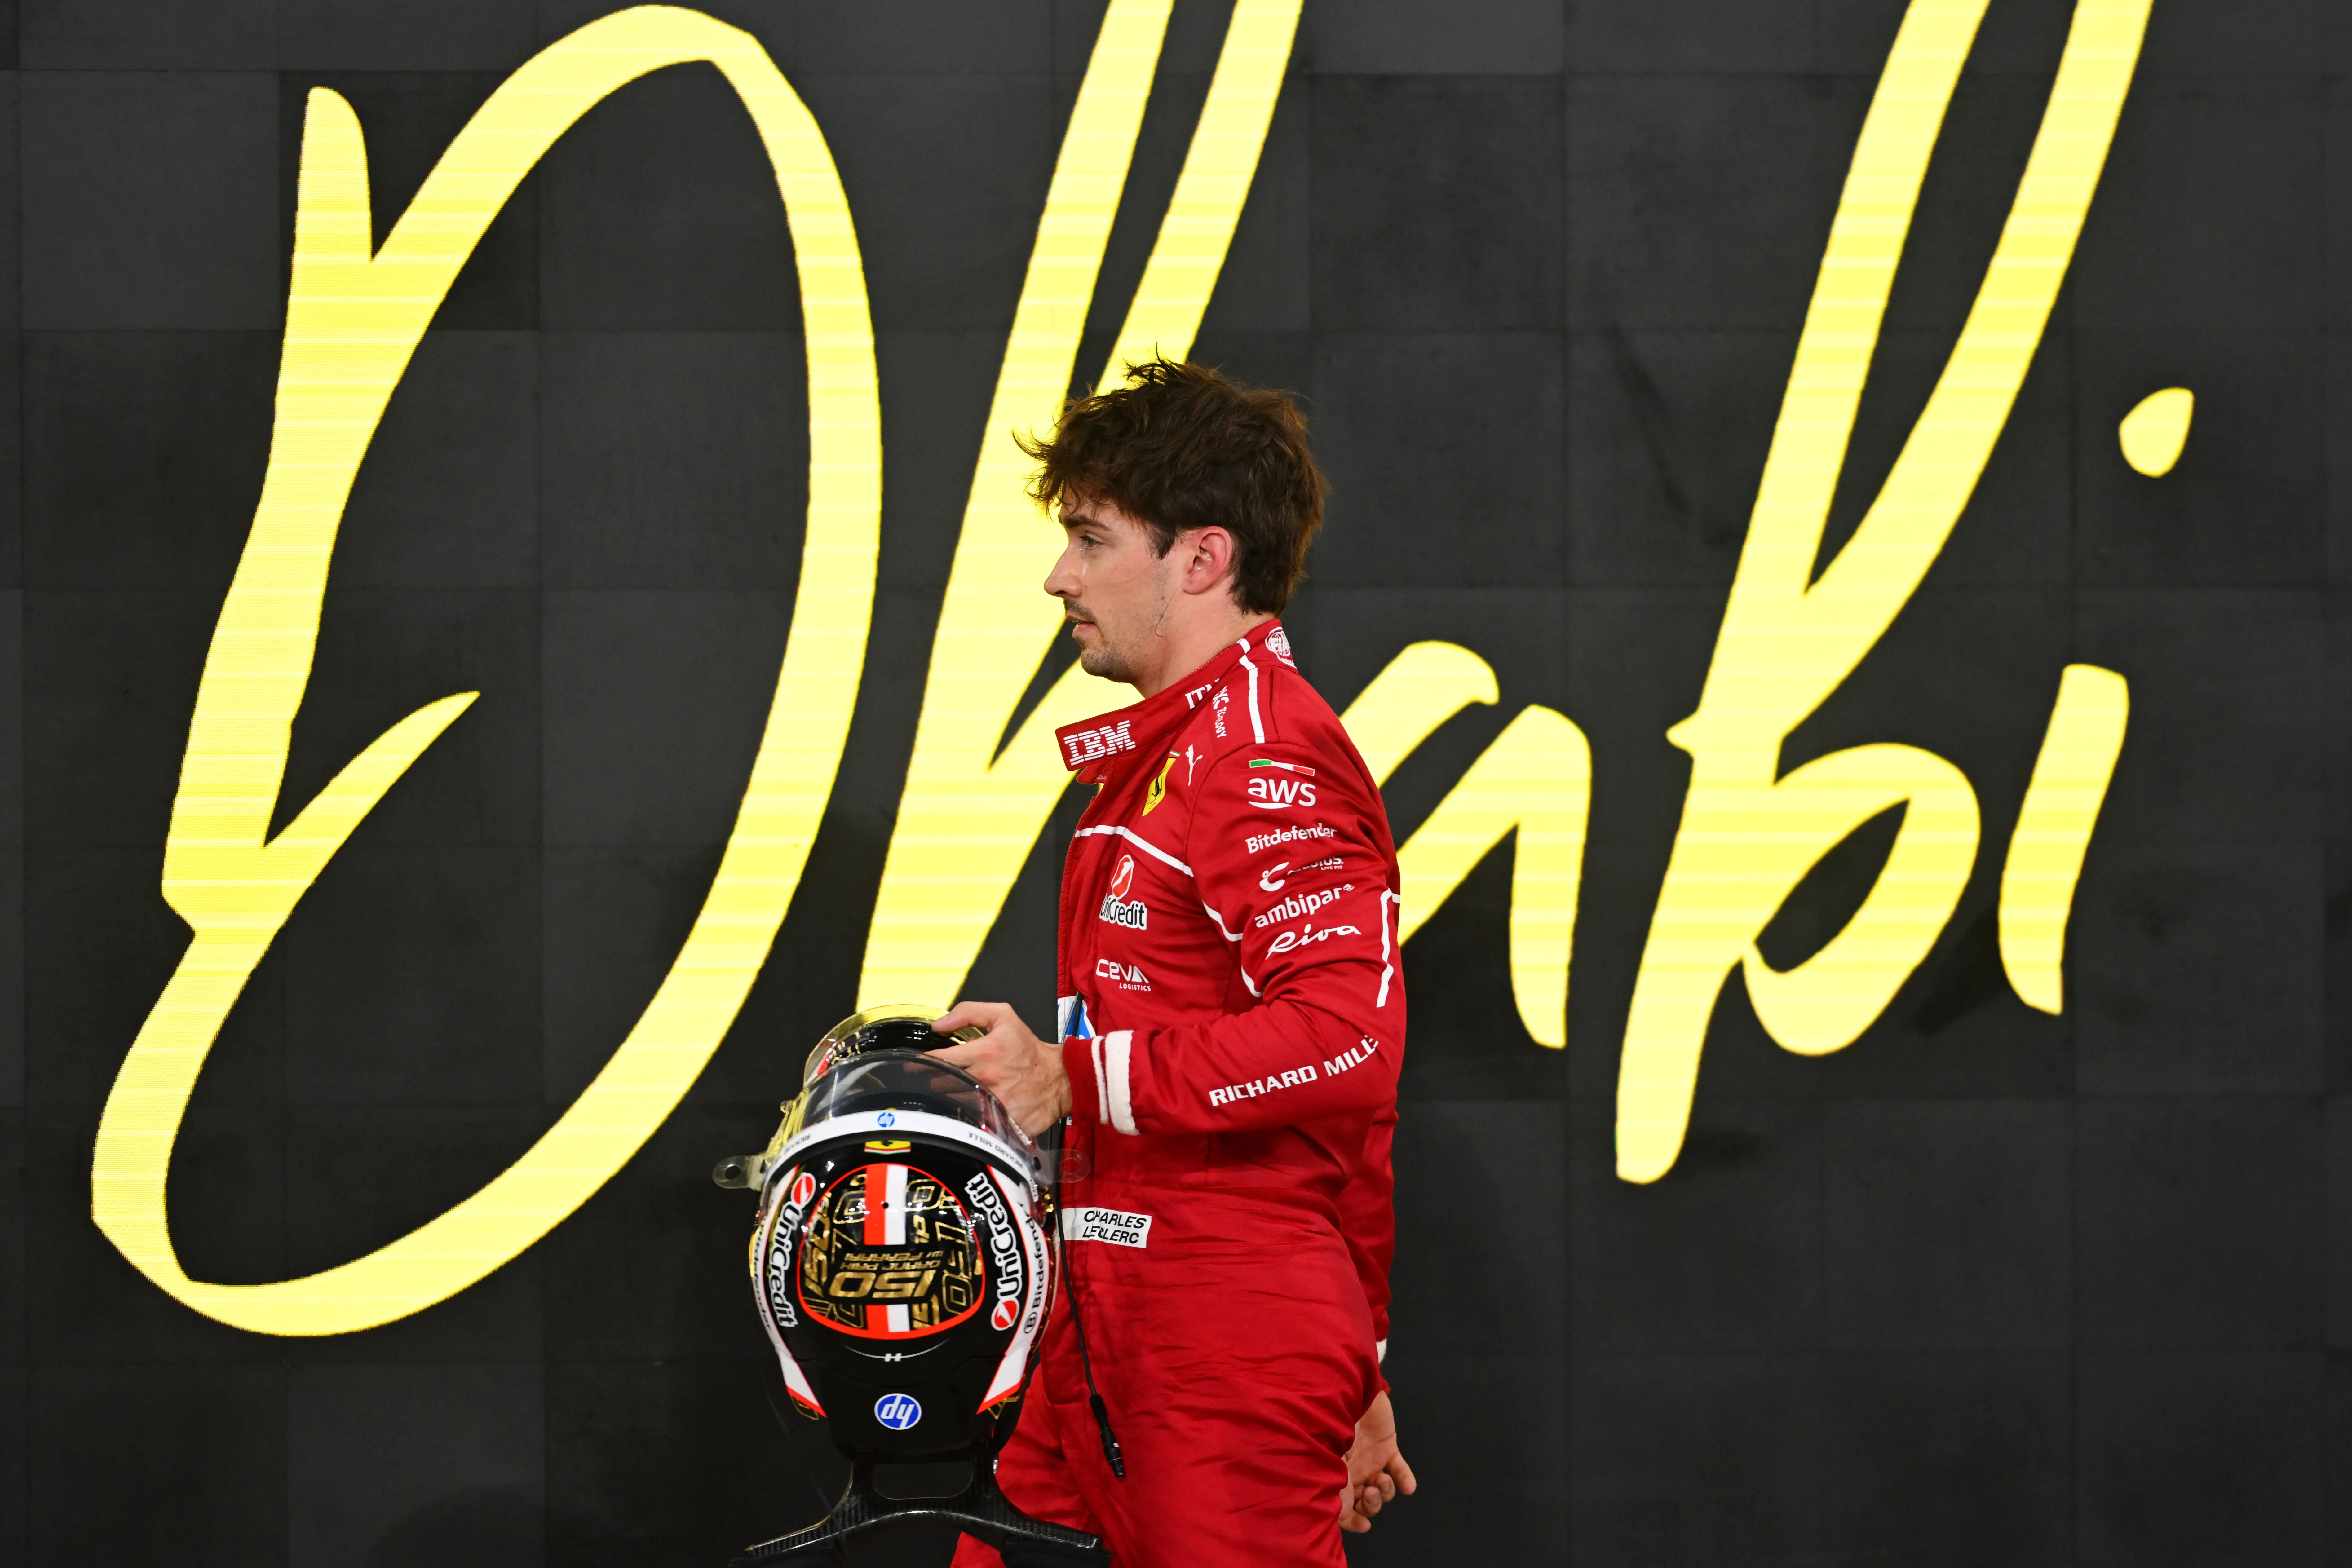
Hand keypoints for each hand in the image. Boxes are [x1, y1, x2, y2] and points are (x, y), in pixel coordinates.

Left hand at [929, 1001, 1071, 1136]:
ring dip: (955, 1096)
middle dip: (940, 1079)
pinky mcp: (1000, 1122)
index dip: (922, 1062)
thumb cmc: (1029, 1050)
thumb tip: (938, 1025)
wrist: (1060, 1078)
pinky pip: (971, 1120)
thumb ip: (967, 1013)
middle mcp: (987, 1078)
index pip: (939, 1059)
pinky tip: (976, 1106)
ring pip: (953, 1102)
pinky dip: (970, 1114)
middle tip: (950, 1075)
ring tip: (967, 1088)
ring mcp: (993, 1103)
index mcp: (985, 1051)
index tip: (915, 1065)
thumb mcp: (1003, 1016)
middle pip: (941, 1083)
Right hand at [1338, 1389, 1414, 1533]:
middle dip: (1370, 1506)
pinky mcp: (1386, 1446)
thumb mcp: (1326, 1460)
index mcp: (1333, 1475)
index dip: (1352, 1521)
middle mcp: (1352, 1471)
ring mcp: (1370, 1459)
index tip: (1364, 1526)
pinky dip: (1405, 1479)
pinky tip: (1408, 1487)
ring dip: (1386, 1493)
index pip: (1342, 1508)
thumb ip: (1335, 1489)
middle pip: (1365, 1502)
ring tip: (1383, 1481)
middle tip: (1371, 1492)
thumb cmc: (1327, 1422)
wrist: (1343, 1390)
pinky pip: (1400, 1468)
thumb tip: (1343, 1516)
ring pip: (1383, 1490)